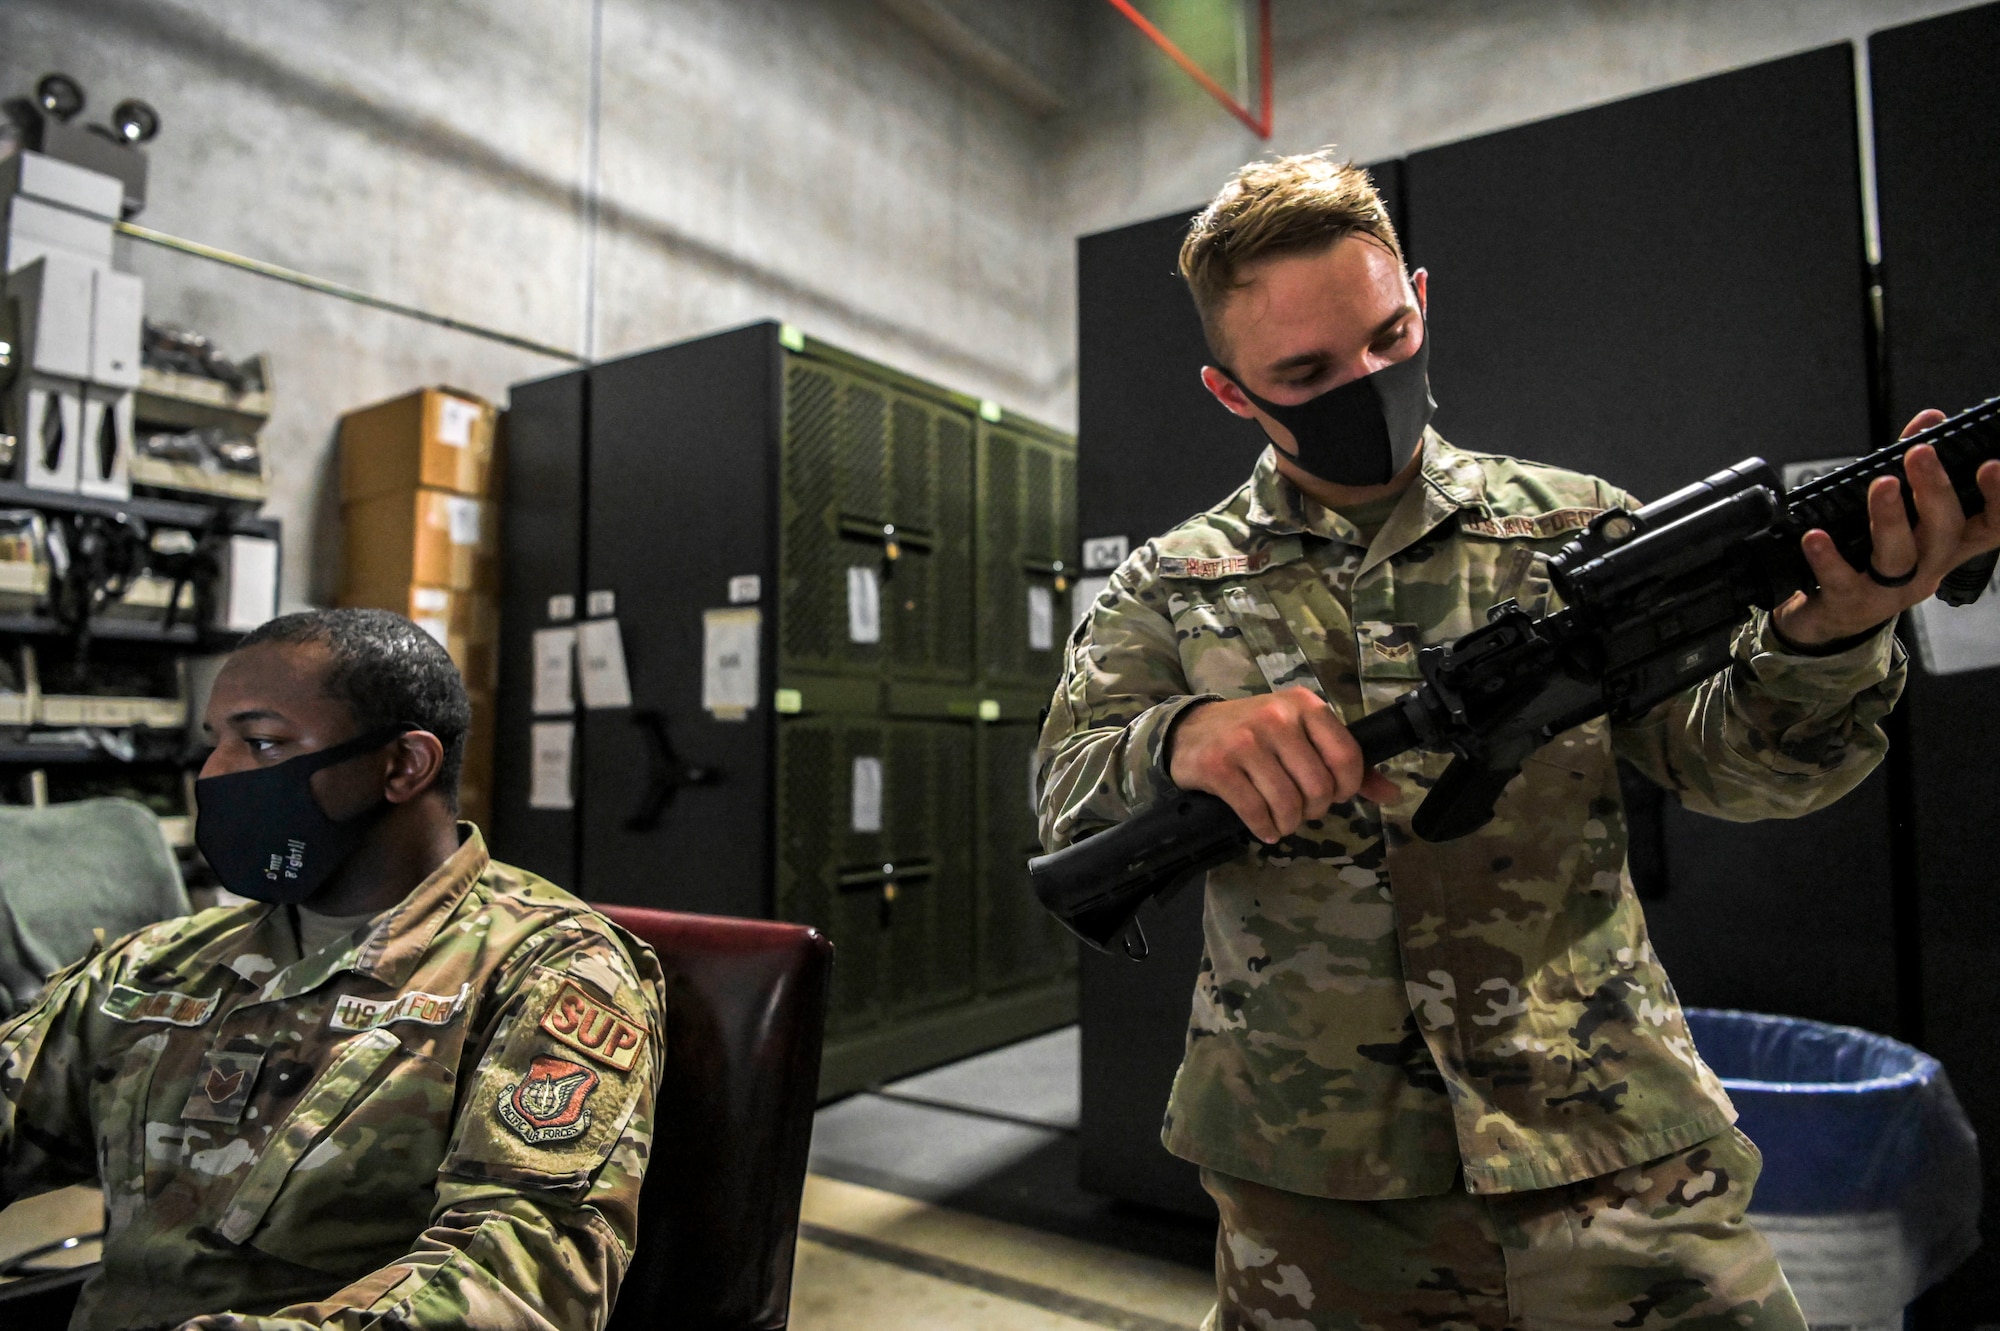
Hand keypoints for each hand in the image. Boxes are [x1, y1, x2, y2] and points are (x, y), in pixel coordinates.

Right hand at [1166, 688, 1398, 842]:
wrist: (1192, 730)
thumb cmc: (1255, 734)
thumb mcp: (1302, 735)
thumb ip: (1346, 762)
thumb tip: (1392, 793)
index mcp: (1305, 705)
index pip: (1347, 756)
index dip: (1346, 788)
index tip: (1333, 795)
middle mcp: (1276, 718)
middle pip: (1318, 786)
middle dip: (1314, 810)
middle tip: (1301, 809)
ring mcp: (1245, 741)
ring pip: (1287, 802)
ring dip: (1288, 823)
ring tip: (1281, 820)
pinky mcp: (1218, 766)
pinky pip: (1255, 811)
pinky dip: (1265, 829)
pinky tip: (1264, 827)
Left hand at [1771, 409, 1999, 646]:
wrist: (1835, 616)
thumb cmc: (1874, 555)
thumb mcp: (1903, 511)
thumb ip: (1914, 465)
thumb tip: (1930, 418)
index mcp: (1950, 544)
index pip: (1993, 524)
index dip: (1999, 497)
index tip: (1991, 464)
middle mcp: (1929, 568)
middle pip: (1945, 531)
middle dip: (1935, 490)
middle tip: (1921, 453)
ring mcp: (1892, 590)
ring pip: (1899, 556)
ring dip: (1890, 517)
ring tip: (1882, 484)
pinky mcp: (1851, 603)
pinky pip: (1842, 580)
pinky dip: (1828, 558)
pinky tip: (1816, 536)